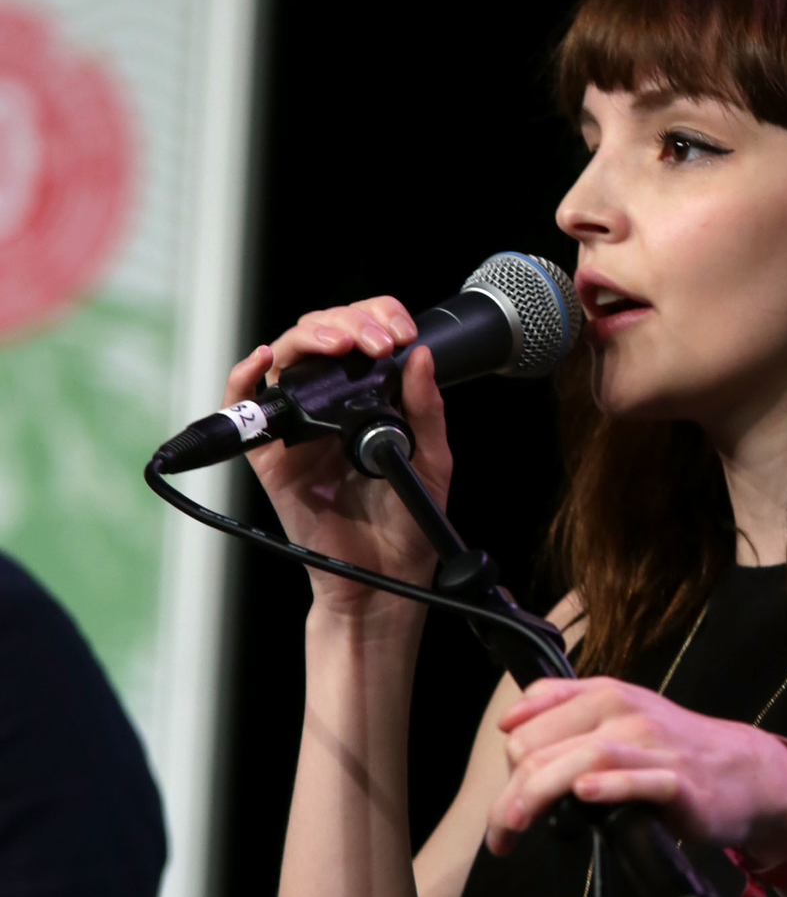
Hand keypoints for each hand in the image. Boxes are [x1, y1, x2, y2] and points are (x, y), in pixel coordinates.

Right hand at [221, 297, 453, 617]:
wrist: (385, 578)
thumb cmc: (408, 523)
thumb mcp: (432, 460)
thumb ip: (427, 409)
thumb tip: (420, 355)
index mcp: (367, 398)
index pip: (361, 335)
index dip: (376, 318)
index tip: (399, 333)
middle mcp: (329, 404)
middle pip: (320, 336)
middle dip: (347, 322)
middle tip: (374, 341)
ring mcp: (297, 426)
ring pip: (285, 357)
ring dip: (309, 336)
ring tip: (339, 344)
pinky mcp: (271, 455)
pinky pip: (244, 407)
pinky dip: (245, 375)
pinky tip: (265, 357)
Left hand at [489, 678, 786, 861]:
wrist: (745, 770)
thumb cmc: (676, 748)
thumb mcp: (620, 712)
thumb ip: (565, 709)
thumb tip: (511, 722)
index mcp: (604, 696)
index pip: (529, 723)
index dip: (507, 768)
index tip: (506, 804)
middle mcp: (626, 714)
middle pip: (546, 746)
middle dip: (511, 796)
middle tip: (500, 835)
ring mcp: (655, 747)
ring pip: (585, 757)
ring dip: (539, 792)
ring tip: (515, 824)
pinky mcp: (681, 783)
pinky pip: (641, 781)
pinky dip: (609, 786)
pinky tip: (584, 794)